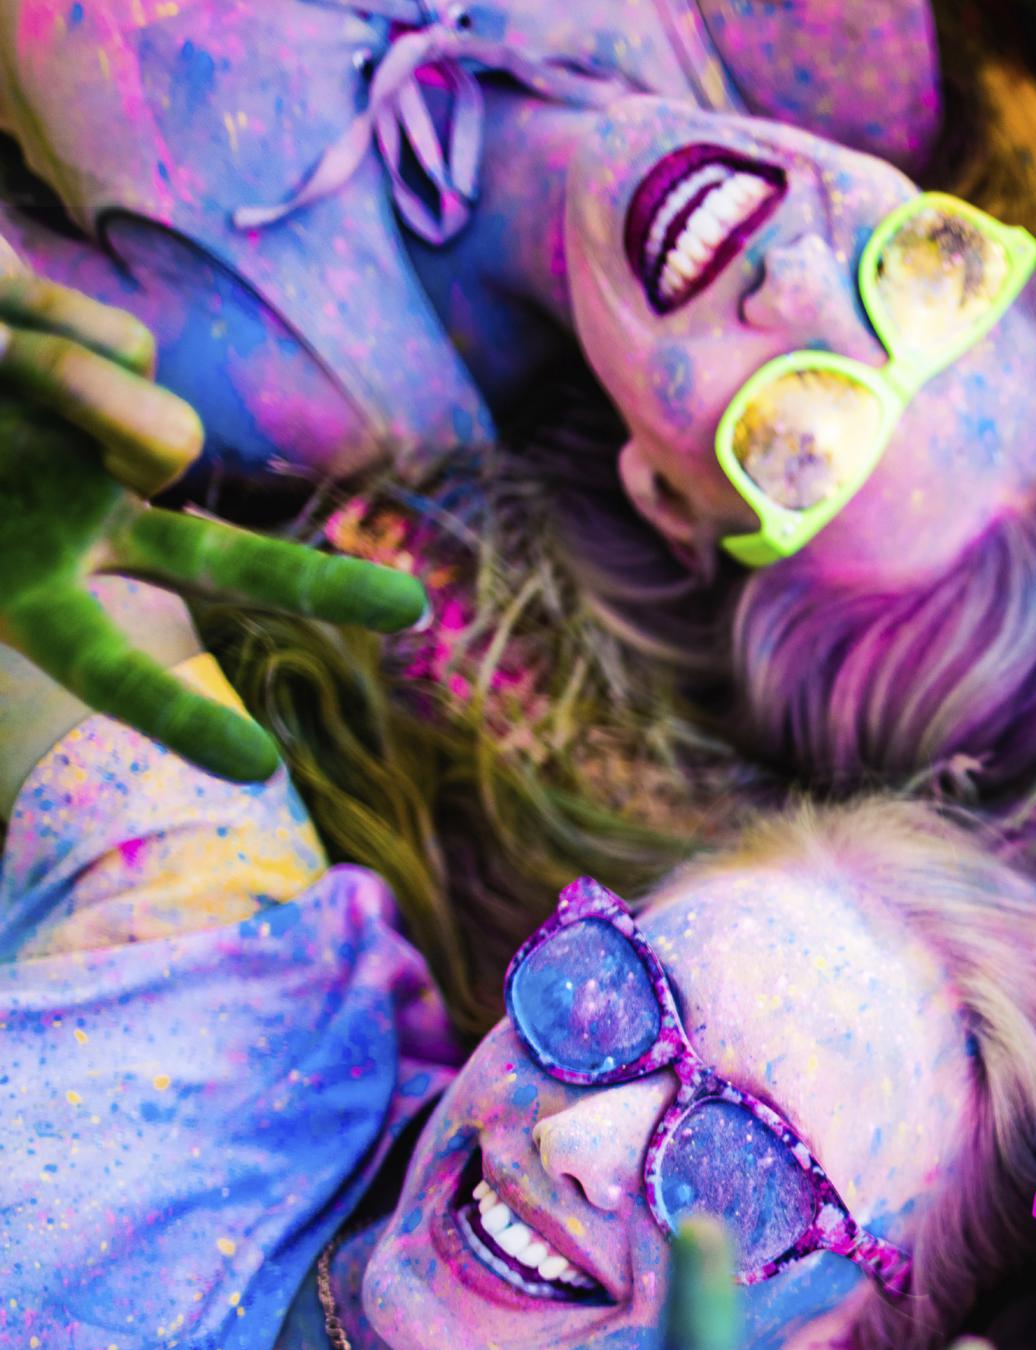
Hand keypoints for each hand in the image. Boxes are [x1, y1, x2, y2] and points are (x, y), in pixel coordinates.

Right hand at [0, 264, 425, 783]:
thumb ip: (15, 410)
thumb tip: (79, 387)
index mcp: (24, 588)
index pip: (106, 668)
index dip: (175, 714)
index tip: (259, 769)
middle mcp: (84, 523)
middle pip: (225, 567)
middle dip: (321, 588)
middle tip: (417, 610)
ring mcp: (105, 449)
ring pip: (168, 435)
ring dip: (73, 386)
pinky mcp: (116, 365)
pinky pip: (125, 348)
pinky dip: (48, 317)